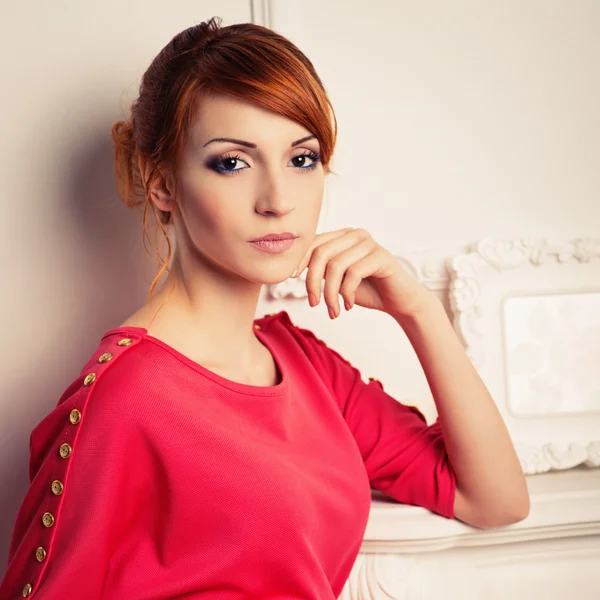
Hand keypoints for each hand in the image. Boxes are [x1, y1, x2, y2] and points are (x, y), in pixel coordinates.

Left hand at [291, 228, 433, 318]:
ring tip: (333, 311)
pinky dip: (347, 293)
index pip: (313, 242)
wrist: (398, 301)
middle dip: (312, 282)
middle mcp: (355, 234)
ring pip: (336, 266)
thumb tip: (291, 269)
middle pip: (321, 253)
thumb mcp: (337, 279)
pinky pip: (353, 273)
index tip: (291, 279)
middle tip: (314, 304)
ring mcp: (369, 243)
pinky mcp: (381, 256)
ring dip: (330, 294)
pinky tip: (349, 305)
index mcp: (342, 236)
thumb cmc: (366, 289)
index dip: (299, 260)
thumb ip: (320, 270)